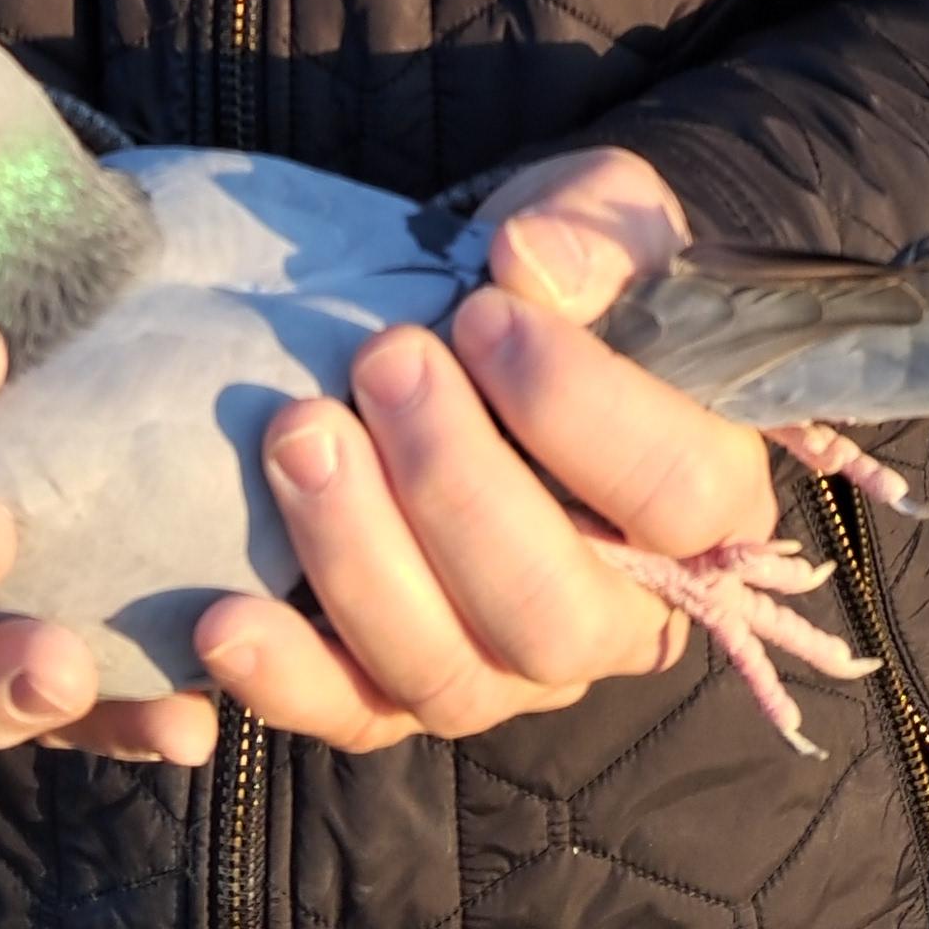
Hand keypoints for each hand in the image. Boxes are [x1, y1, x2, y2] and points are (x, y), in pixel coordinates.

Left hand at [193, 144, 776, 748]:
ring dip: (359, 559)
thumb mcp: (608, 217)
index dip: (579, 411)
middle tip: (383, 361)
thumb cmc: (569, 272)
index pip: (674, 496)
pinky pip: (351, 711)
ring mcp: (509, 668)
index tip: (484, 314)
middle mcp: (617, 617)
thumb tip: (532, 262)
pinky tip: (223, 617)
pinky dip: (285, 676)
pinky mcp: (401, 684)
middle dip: (454, 488)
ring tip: (295, 433)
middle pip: (551, 615)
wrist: (492, 307)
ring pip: (447, 674)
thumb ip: (596, 236)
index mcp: (706, 505)